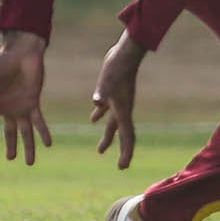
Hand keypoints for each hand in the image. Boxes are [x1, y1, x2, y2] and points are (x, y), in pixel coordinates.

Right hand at [0, 31, 51, 164]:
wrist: (20, 51)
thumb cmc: (0, 60)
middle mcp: (9, 108)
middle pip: (10, 132)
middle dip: (11, 145)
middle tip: (10, 159)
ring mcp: (22, 106)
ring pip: (25, 132)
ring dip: (28, 147)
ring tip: (30, 163)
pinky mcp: (34, 102)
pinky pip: (39, 121)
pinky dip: (43, 133)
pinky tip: (48, 144)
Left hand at [89, 29, 145, 169]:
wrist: (124, 54)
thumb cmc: (117, 68)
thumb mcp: (107, 83)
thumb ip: (102, 94)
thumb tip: (96, 104)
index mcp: (123, 110)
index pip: (127, 136)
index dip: (126, 152)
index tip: (123, 166)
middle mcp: (123, 109)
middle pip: (121, 134)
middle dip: (119, 149)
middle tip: (119, 165)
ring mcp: (118, 101)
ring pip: (113, 123)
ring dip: (107, 136)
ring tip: (100, 150)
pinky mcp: (112, 92)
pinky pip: (106, 109)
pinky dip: (99, 116)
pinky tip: (93, 119)